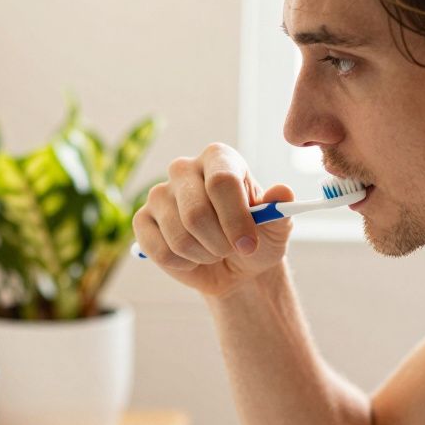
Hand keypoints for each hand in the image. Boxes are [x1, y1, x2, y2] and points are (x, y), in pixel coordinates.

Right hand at [132, 143, 294, 297]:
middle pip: (196, 212)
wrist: (235, 266)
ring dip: (203, 255)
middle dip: (219, 243)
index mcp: (219, 158)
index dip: (236, 219)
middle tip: (231, 250)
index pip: (221, 181)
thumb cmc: (256, 238)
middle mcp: (184, 169)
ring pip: (179, 236)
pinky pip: (161, 250)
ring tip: (213, 251)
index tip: (249, 245)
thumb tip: (282, 193)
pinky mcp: (142, 220)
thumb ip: (281, 209)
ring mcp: (159, 194)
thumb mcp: (277, 227)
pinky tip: (191, 256)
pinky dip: (183, 263)